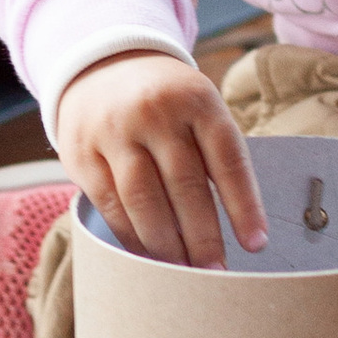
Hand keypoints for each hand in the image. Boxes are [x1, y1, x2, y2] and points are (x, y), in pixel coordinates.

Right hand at [56, 51, 267, 268]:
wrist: (101, 64)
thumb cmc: (166, 101)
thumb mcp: (197, 106)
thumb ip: (215, 153)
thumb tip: (240, 225)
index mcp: (195, 98)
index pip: (227, 158)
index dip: (244, 206)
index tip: (256, 245)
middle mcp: (154, 111)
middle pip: (186, 185)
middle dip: (204, 238)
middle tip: (216, 273)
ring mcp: (113, 130)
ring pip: (144, 201)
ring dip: (167, 245)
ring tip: (183, 272)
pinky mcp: (81, 153)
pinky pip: (111, 205)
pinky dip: (132, 236)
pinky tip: (148, 255)